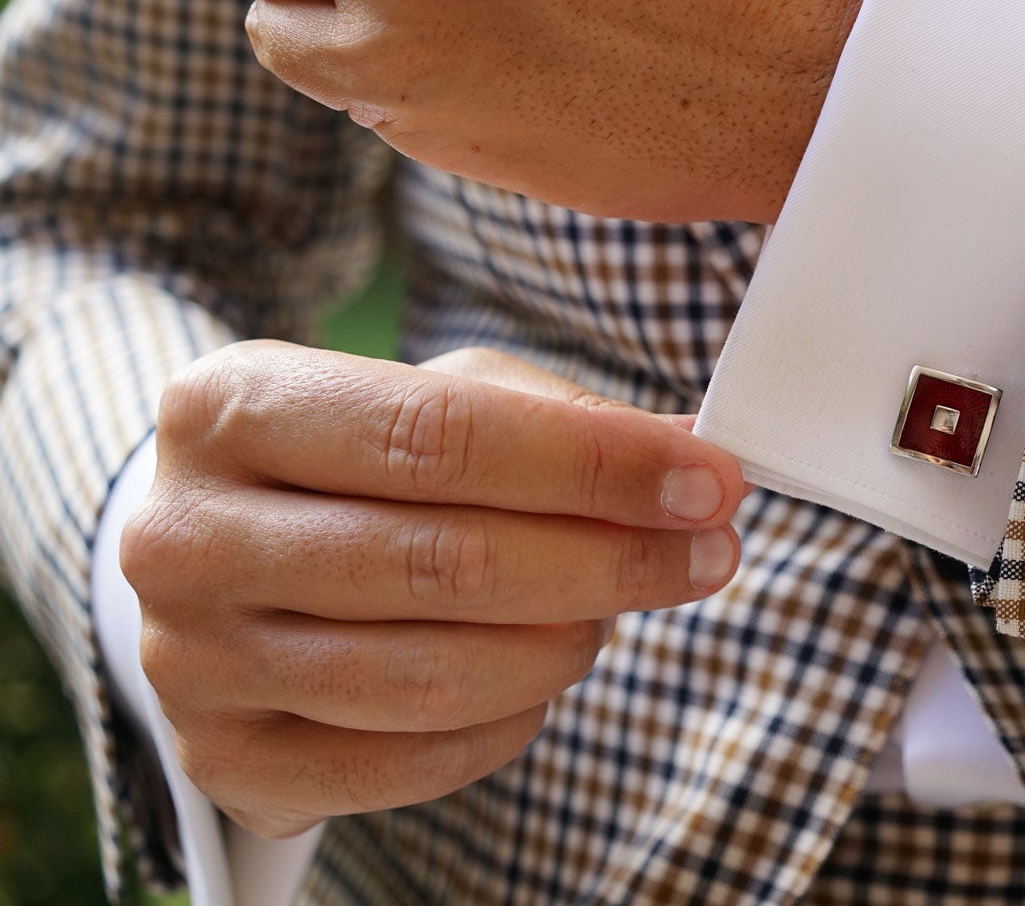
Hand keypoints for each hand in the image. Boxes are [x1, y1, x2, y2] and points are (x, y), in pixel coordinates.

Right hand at [122, 343, 747, 837]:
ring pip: (434, 675)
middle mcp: (185, 533)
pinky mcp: (225, 759)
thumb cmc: (358, 461)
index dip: (594, 463)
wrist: (226, 557)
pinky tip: (542, 674)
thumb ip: (557, 415)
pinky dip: (510, 721)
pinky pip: (414, 759)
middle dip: (609, 558)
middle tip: (708, 552)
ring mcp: (192, 659)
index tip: (708, 480)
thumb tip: (687, 451)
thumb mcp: (437, 396)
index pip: (440, 434)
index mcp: (230, 406)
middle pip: (444, 560)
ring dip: (568, 643)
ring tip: (619, 609)